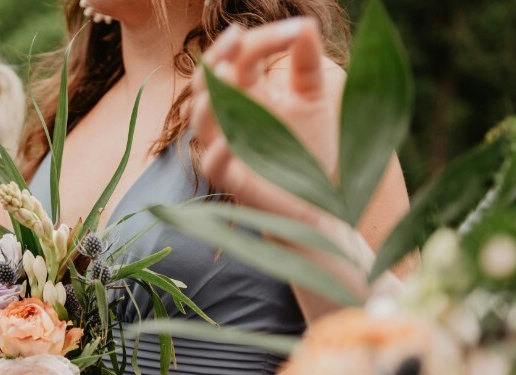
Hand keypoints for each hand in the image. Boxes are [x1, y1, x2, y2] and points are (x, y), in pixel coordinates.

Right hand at [193, 18, 341, 223]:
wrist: (319, 203)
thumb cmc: (309, 151)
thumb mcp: (313, 99)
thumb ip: (306, 64)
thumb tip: (305, 24)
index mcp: (248, 95)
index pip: (241, 58)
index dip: (263, 39)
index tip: (296, 29)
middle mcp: (231, 119)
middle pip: (207, 82)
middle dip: (217, 56)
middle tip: (237, 35)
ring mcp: (228, 149)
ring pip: (201, 121)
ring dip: (210, 98)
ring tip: (228, 75)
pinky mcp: (234, 182)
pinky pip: (213, 166)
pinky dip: (218, 153)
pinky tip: (230, 141)